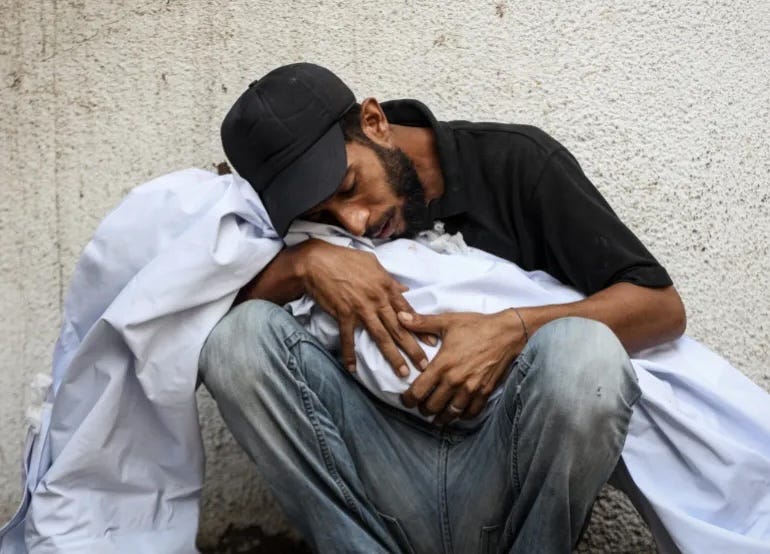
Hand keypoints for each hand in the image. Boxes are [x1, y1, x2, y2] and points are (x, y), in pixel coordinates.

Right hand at [300, 240, 432, 376]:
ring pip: (381, 337)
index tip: (432, 344)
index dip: (421, 329)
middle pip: (399, 328)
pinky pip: (348, 338)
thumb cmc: (346, 259)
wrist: (318, 261)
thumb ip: (390, 280)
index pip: (408, 312)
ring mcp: (361, 309)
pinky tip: (353, 370)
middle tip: (424, 365)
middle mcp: (377, 300)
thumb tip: (404, 290)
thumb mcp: (373, 264)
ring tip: (402, 372)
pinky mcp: (344, 314)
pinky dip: (349, 354)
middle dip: (413, 349)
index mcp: (386, 287)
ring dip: (392, 356)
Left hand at [398, 309, 526, 423]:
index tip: (406, 400)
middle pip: (432, 406)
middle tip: (420, 406)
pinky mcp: (485, 392)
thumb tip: (400, 316)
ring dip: (441, 417)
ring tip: (436, 416)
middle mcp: (455, 380)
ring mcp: (471, 388)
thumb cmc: (477, 326)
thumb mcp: (447, 321)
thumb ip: (421, 322)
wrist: (508, 333)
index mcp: (442, 364)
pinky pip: (471, 412)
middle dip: (423, 409)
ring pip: (451, 413)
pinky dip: (462, 416)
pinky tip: (458, 413)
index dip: (408, 399)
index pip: (418, 391)